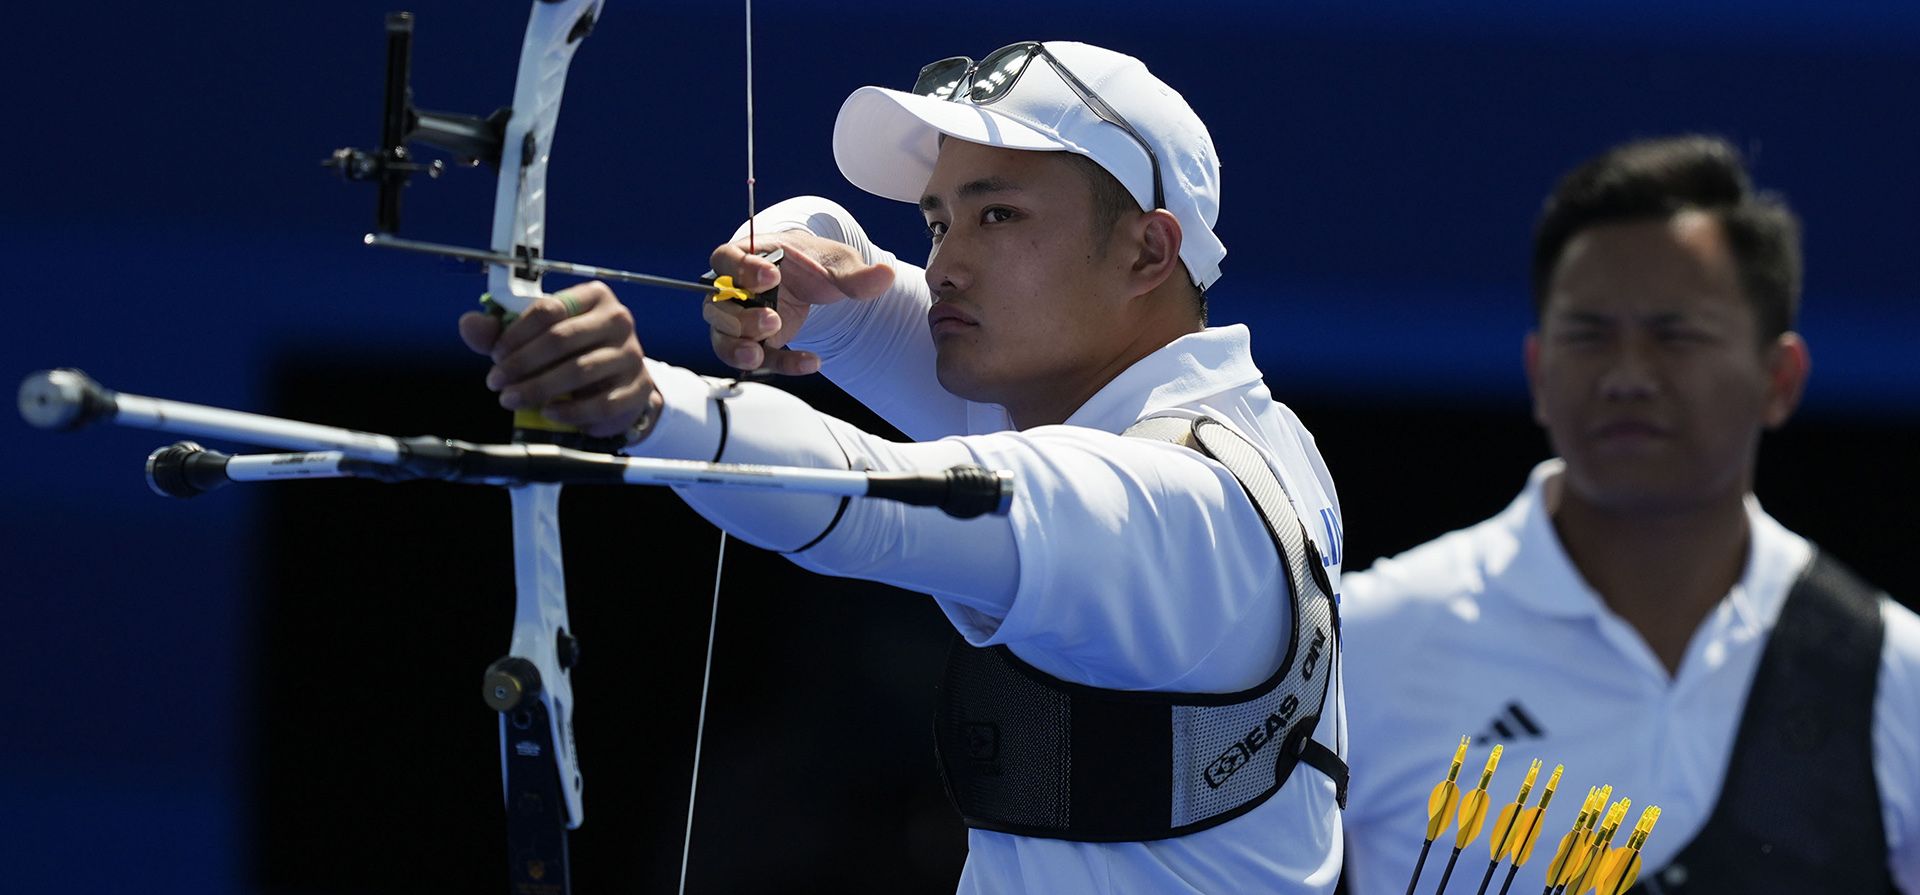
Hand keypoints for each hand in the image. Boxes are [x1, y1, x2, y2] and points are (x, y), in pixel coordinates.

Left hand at [457, 282, 659, 440]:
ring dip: (538, 388)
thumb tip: (469, 324)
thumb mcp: (537, 337)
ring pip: (579, 371)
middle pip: (562, 338)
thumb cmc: (574, 353)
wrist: (618, 382)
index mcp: (593, 297)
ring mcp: (631, 354)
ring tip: (511, 400)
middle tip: (497, 382)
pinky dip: (570, 411)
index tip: (495, 356)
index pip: (549, 309)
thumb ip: (501, 331)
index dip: (515, 334)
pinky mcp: (637, 388)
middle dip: (522, 364)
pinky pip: (601, 402)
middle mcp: (618, 320)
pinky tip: (548, 413)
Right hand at [704, 230, 894, 373]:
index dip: (743, 269)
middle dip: (741, 316)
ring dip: (739, 347)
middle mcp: (733, 289)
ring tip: (758, 354)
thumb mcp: (836, 263)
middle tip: (771, 320)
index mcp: (745, 255)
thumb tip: (886, 275)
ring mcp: (738, 320)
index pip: (727, 260)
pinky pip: (761, 358)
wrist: (811, 280)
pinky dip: (782, 364)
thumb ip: (856, 274)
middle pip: (719, 305)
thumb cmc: (812, 263)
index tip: (771, 276)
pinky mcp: (755, 344)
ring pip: (725, 337)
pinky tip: (810, 362)